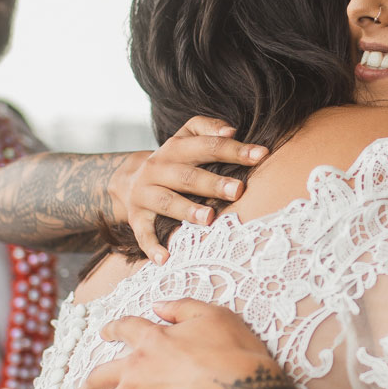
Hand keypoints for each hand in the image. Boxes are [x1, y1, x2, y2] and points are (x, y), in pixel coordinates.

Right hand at [113, 117, 267, 262]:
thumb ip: (208, 129)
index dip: (234, 150)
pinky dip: (152, 246)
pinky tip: (165, 259)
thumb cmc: (172, 161)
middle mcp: (158, 168)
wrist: (126, 180)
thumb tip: (231, 130)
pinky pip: (143, 233)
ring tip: (208, 219)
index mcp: (176, 148)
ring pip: (166, 202)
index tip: (261, 155)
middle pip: (187, 176)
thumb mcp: (186, 138)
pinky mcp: (136, 217)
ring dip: (187, 210)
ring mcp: (145, 193)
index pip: (207, 146)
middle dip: (213, 183)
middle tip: (239, 190)